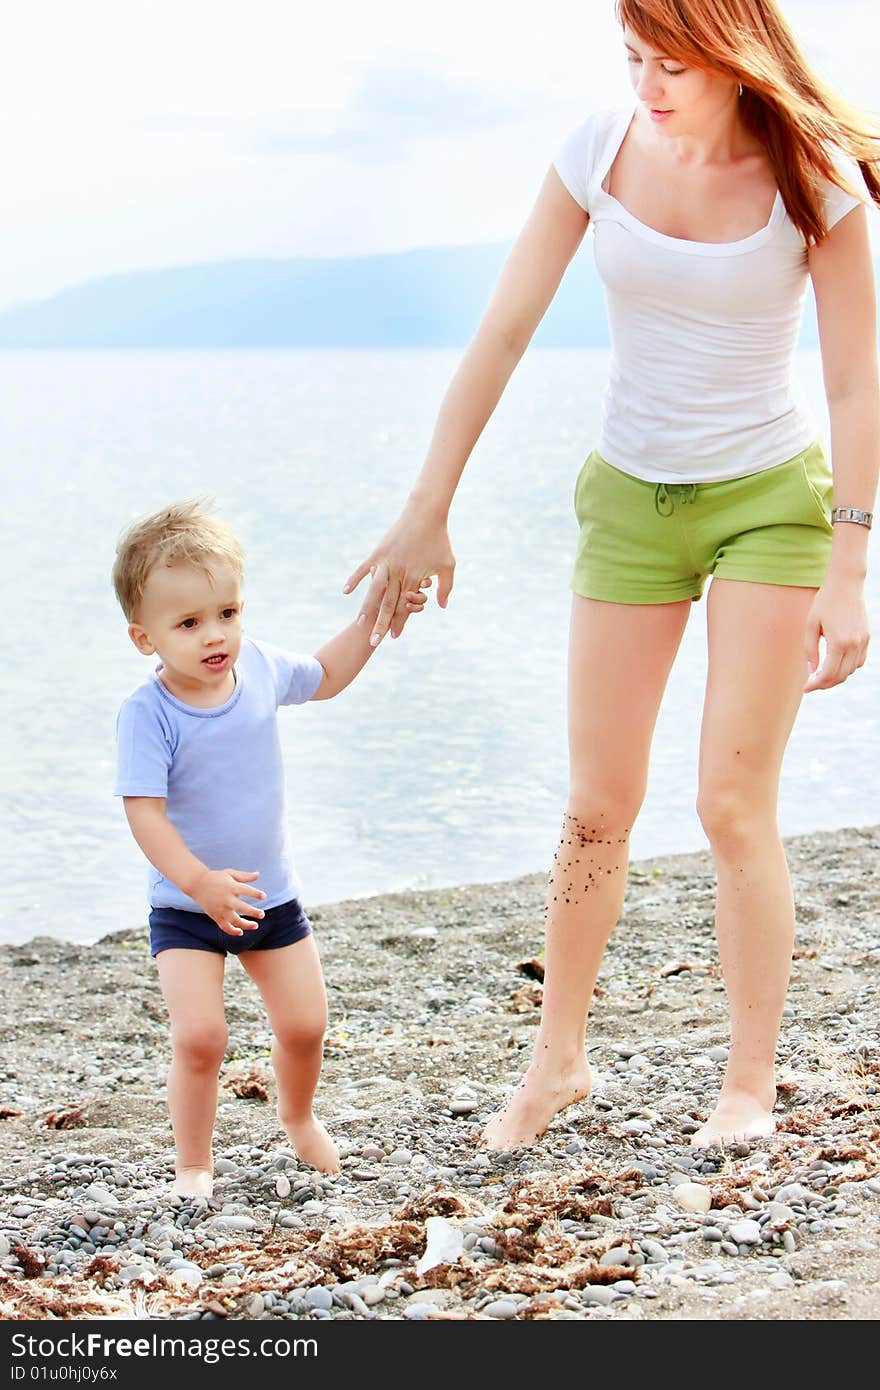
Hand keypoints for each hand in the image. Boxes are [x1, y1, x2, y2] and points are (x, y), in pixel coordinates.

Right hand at [190, 868, 266, 935]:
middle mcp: (226, 899)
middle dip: (253, 912)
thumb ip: (244, 876)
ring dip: (245, 924)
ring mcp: (220, 909)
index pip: (246, 890)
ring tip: (255, 925)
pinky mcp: (215, 916)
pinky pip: (224, 926)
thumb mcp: (230, 873)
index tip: (264, 896)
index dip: (255, 894)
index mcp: (231, 887)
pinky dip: (232, 931)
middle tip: (262, 915)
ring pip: (234, 920)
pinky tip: (240, 932)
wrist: (197, 884)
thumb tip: (258, 874)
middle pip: (242, 908)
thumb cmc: (216, 878)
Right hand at [344, 504, 454, 645]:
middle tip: (374, 640)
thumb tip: (442, 606)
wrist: (426, 513)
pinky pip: (364, 568)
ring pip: (375, 590)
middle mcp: (399, 573)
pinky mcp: (378, 552)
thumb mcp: (448, 565)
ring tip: (360, 621)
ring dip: (367, 607)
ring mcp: (387, 562)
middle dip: (381, 623)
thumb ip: (445, 587)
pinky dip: (355, 579)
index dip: (400, 622)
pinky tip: (346, 591)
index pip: (406, 606)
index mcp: (415, 578)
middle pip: (389, 604)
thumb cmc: (439, 539)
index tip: (394, 636)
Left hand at [803, 574, 869, 691]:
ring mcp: (863, 641)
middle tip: (811, 684)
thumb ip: (810, 650)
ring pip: (851, 670)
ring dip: (837, 676)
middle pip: (840, 676)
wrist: (846, 584)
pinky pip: (859, 661)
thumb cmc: (824, 603)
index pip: (828, 674)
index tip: (805, 688)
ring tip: (821, 673)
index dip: (816, 685)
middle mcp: (854, 644)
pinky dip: (848, 667)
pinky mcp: (867, 637)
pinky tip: (836, 663)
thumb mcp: (810, 626)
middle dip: (825, 684)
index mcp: (839, 642)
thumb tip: (812, 671)